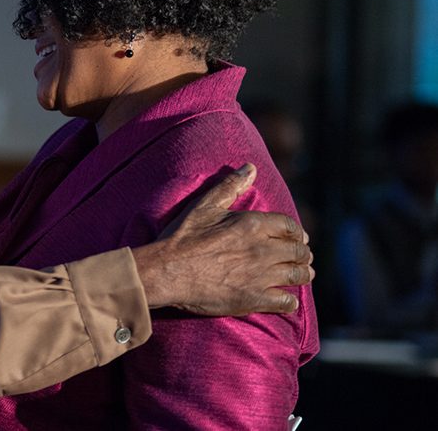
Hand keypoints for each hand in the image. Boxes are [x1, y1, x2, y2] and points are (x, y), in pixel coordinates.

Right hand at [131, 163, 313, 315]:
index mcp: (253, 225)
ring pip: (299, 275)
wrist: (167, 271)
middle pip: (299, 252)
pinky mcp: (255, 299)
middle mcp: (263, 250)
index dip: (296, 232)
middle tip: (301, 257)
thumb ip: (230, 186)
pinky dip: (290, 302)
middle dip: (302, 253)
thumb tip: (250, 167)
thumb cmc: (183, 237)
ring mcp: (261, 276)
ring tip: (301, 275)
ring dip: (303, 274)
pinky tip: (286, 300)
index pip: (290, 226)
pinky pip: (286, 303)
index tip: (297, 237)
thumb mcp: (204, 206)